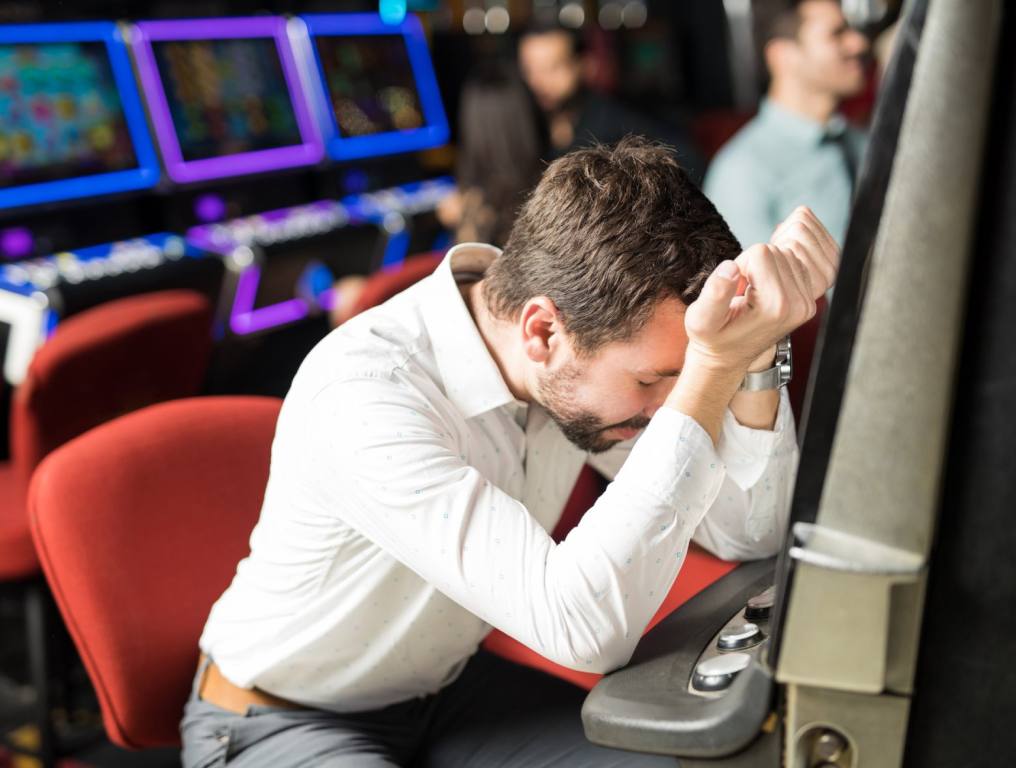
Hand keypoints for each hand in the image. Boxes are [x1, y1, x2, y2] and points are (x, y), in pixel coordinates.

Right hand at [682, 207, 838, 373]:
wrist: (729, 356)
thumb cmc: (713, 338)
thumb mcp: (701, 319)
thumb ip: (714, 293)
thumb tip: (731, 267)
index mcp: (775, 306)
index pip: (761, 252)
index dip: (741, 264)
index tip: (734, 288)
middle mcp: (798, 305)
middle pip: (776, 251)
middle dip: (754, 265)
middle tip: (743, 291)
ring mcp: (807, 304)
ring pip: (787, 254)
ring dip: (765, 267)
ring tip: (752, 292)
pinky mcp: (809, 301)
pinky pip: (795, 264)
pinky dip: (777, 270)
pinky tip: (764, 290)